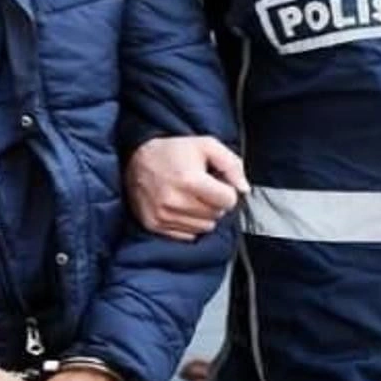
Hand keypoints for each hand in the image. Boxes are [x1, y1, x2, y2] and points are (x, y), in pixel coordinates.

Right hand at [126, 136, 248, 241]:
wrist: (135, 160)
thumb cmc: (174, 152)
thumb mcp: (206, 145)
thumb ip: (231, 164)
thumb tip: (244, 189)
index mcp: (190, 181)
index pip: (228, 201)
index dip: (227, 191)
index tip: (217, 183)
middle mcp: (175, 202)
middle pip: (217, 215)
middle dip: (215, 203)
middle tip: (202, 189)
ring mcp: (163, 216)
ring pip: (204, 228)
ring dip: (203, 215)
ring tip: (190, 198)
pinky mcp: (154, 225)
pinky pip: (187, 235)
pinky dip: (189, 224)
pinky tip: (181, 208)